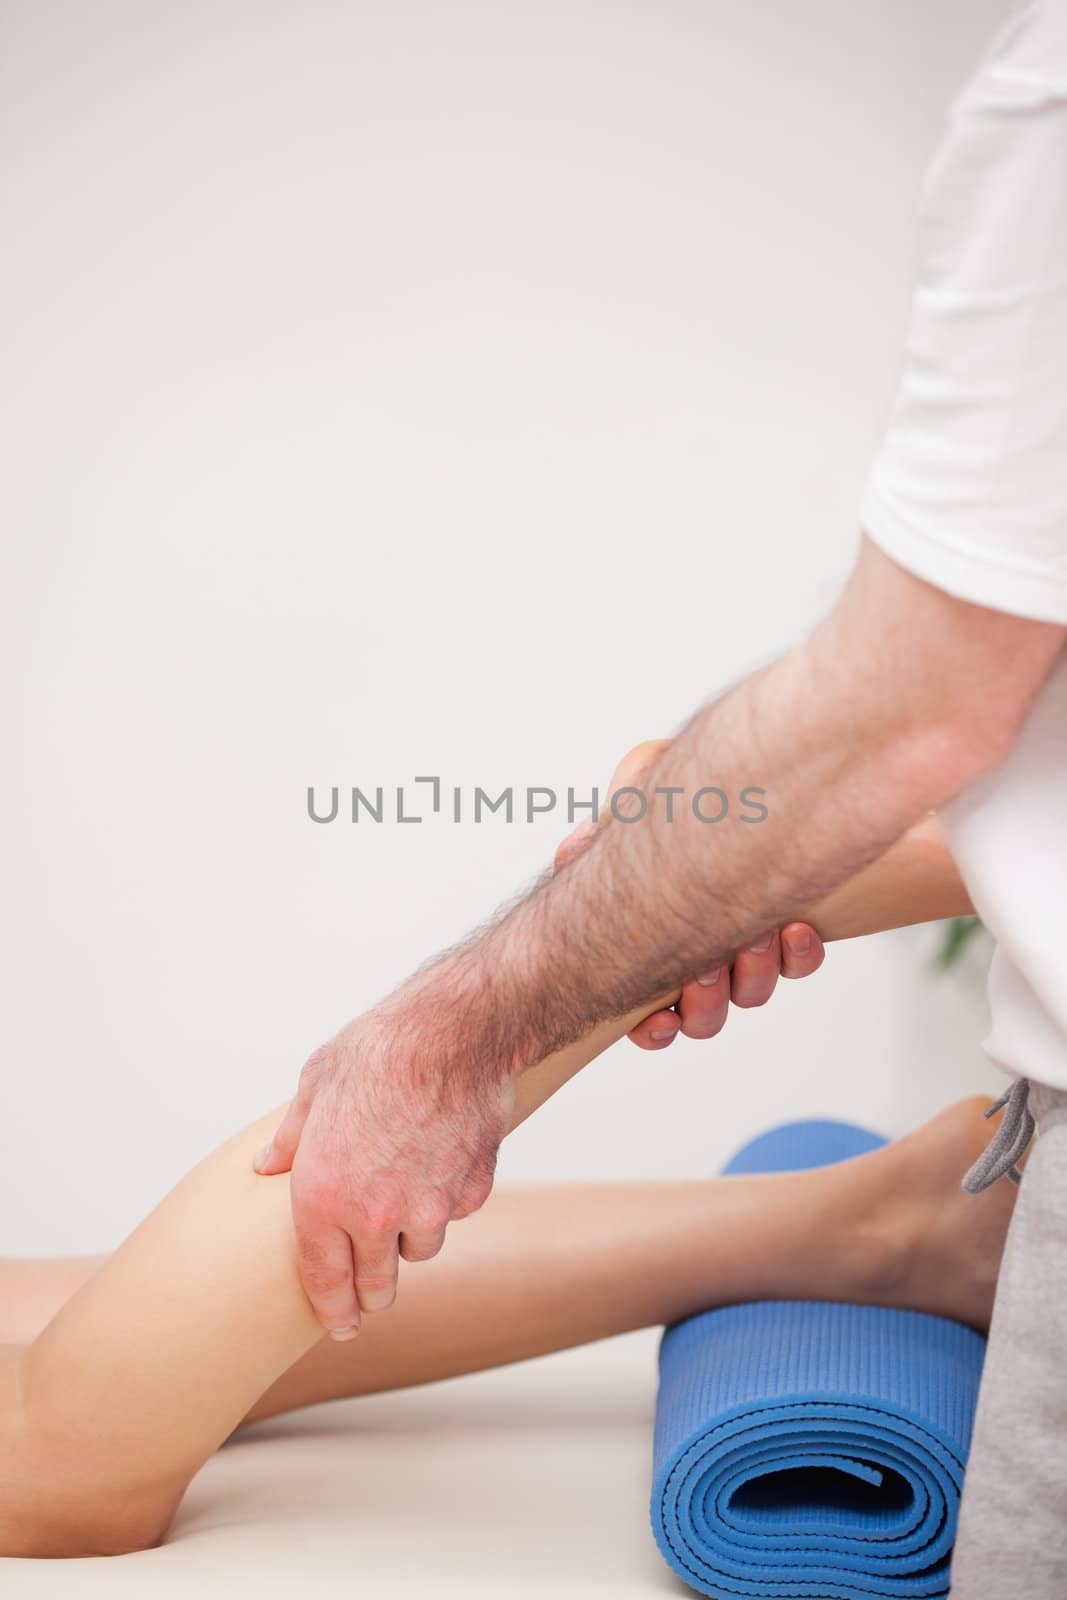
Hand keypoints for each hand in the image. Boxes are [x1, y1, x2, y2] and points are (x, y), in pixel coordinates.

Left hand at [254, 1002, 514, 1337]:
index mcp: (324, 1197)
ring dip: (411, 1236)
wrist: (451, 1033)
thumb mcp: (313, 1087)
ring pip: (420, 1250)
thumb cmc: (376, 1052)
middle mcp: (376, 1215)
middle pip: (376, 1286)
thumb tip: (266, 1164)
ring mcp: (429, 1209)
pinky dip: (448, 1198)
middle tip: (370, 1286)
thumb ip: (290, 1138)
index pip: (325, 1281)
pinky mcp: (470, 1192)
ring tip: (405, 1195)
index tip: (339, 1324)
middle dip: (371, 1291)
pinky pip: (456, 1213)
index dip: (333, 1310)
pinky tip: (440, 1159)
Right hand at [555, 739, 824, 1048]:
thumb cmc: (667, 812)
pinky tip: (796, 929)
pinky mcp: (788, 927)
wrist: (729, 786)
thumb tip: (572, 853)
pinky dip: (799, 955)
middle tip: (709, 968)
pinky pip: (799, 961)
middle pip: (704, 1018)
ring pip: (751, 994)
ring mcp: (744, 947)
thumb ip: (591, 846)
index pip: (647, 1017)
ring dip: (752, 977)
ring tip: (756, 937)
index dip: (653, 1031)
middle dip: (706, 1001)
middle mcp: (698, 960)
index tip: (660, 1020)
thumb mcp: (624, 824)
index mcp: (651, 953)